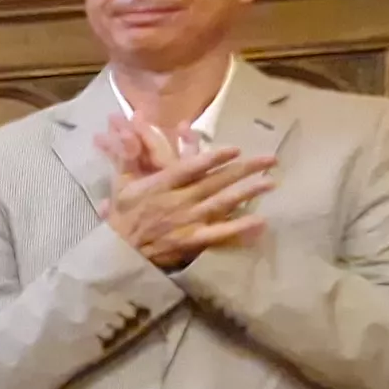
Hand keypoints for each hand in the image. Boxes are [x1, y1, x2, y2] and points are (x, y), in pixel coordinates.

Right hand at [97, 119, 272, 266]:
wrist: (118, 254)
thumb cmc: (121, 218)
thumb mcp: (120, 186)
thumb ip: (125, 159)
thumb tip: (127, 134)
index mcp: (161, 185)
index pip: (190, 167)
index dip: (214, 157)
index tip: (235, 149)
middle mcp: (178, 200)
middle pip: (215, 181)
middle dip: (244, 169)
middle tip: (270, 159)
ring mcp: (187, 221)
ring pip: (222, 203)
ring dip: (248, 192)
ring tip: (270, 183)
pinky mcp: (192, 240)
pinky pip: (219, 233)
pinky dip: (239, 227)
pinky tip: (260, 220)